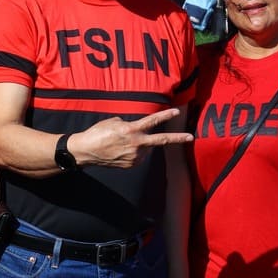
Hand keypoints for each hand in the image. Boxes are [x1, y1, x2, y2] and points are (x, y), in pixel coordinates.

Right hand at [73, 109, 192, 168]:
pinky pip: (138, 155)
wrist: (86, 152)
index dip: (165, 115)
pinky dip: (134, 151)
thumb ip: (130, 124)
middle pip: (161, 140)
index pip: (153, 121)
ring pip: (146, 147)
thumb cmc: (98, 133)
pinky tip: (120, 150)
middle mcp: (136, 144)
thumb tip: (137, 130)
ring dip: (140, 143)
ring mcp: (135, 157)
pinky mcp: (131, 165)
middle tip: (191, 137)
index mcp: (132, 130)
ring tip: (122, 142)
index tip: (176, 111)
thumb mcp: (114, 122)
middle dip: (178, 138)